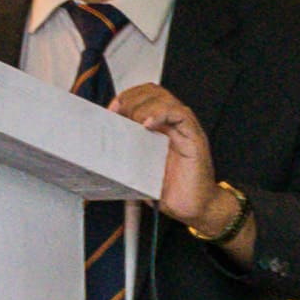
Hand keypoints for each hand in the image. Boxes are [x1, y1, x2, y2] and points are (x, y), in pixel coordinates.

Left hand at [111, 79, 218, 229]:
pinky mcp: (194, 137)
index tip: (110, 110)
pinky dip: (160, 114)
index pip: (144, 96)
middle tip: (118, 113)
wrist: (195, 208)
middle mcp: (174, 124)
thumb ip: (127, 154)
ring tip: (134, 122)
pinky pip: (179, 114)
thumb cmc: (171, 191)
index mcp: (161, 128)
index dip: (126, 97)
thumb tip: (103, 147)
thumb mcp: (139, 169)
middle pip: (153, 91)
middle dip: (130, 98)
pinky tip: (147, 125)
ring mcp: (185, 129)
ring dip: (143, 105)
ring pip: (164, 98)